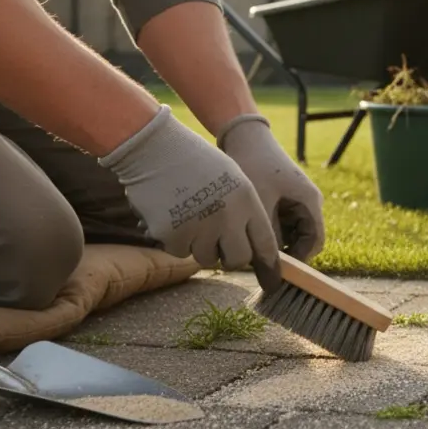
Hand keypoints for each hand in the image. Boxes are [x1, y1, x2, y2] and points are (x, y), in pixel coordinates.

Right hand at [98, 105, 281, 288]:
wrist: (154, 148)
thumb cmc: (195, 161)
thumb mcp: (233, 179)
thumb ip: (245, 211)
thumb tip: (253, 248)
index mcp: (247, 200)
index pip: (266, 243)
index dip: (269, 265)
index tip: (272, 280)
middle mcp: (227, 217)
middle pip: (238, 260)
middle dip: (231, 257)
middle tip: (220, 245)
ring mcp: (200, 228)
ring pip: (207, 258)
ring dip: (201, 246)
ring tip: (191, 216)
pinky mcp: (173, 235)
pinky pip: (180, 251)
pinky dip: (176, 240)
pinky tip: (171, 214)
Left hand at [217, 114, 325, 262]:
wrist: (245, 137)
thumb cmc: (254, 166)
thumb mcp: (261, 203)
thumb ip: (269, 235)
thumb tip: (271, 264)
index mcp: (310, 201)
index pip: (315, 242)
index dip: (299, 259)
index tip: (275, 268)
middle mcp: (308, 202)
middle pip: (303, 239)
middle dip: (284, 251)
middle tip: (259, 259)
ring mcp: (297, 200)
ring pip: (291, 233)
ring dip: (275, 241)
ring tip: (252, 242)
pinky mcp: (284, 199)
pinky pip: (282, 223)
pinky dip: (269, 230)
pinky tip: (250, 229)